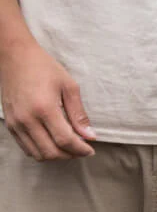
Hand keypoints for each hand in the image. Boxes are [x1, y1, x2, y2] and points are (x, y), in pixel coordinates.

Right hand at [0, 39, 95, 159]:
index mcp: (44, 108)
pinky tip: (53, 142)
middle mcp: (27, 119)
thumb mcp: (69, 87)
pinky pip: (26, 147)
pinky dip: (41, 151)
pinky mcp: (10, 123)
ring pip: (38, 154)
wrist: (14, 56)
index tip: (91, 150)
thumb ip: (79, 114)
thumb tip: (90, 136)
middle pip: (51, 152)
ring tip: (69, 147)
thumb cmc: (44, 67)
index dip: (81, 150)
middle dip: (70, 155)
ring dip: (56, 155)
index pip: (65, 140)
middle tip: (82, 149)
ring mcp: (16, 123)